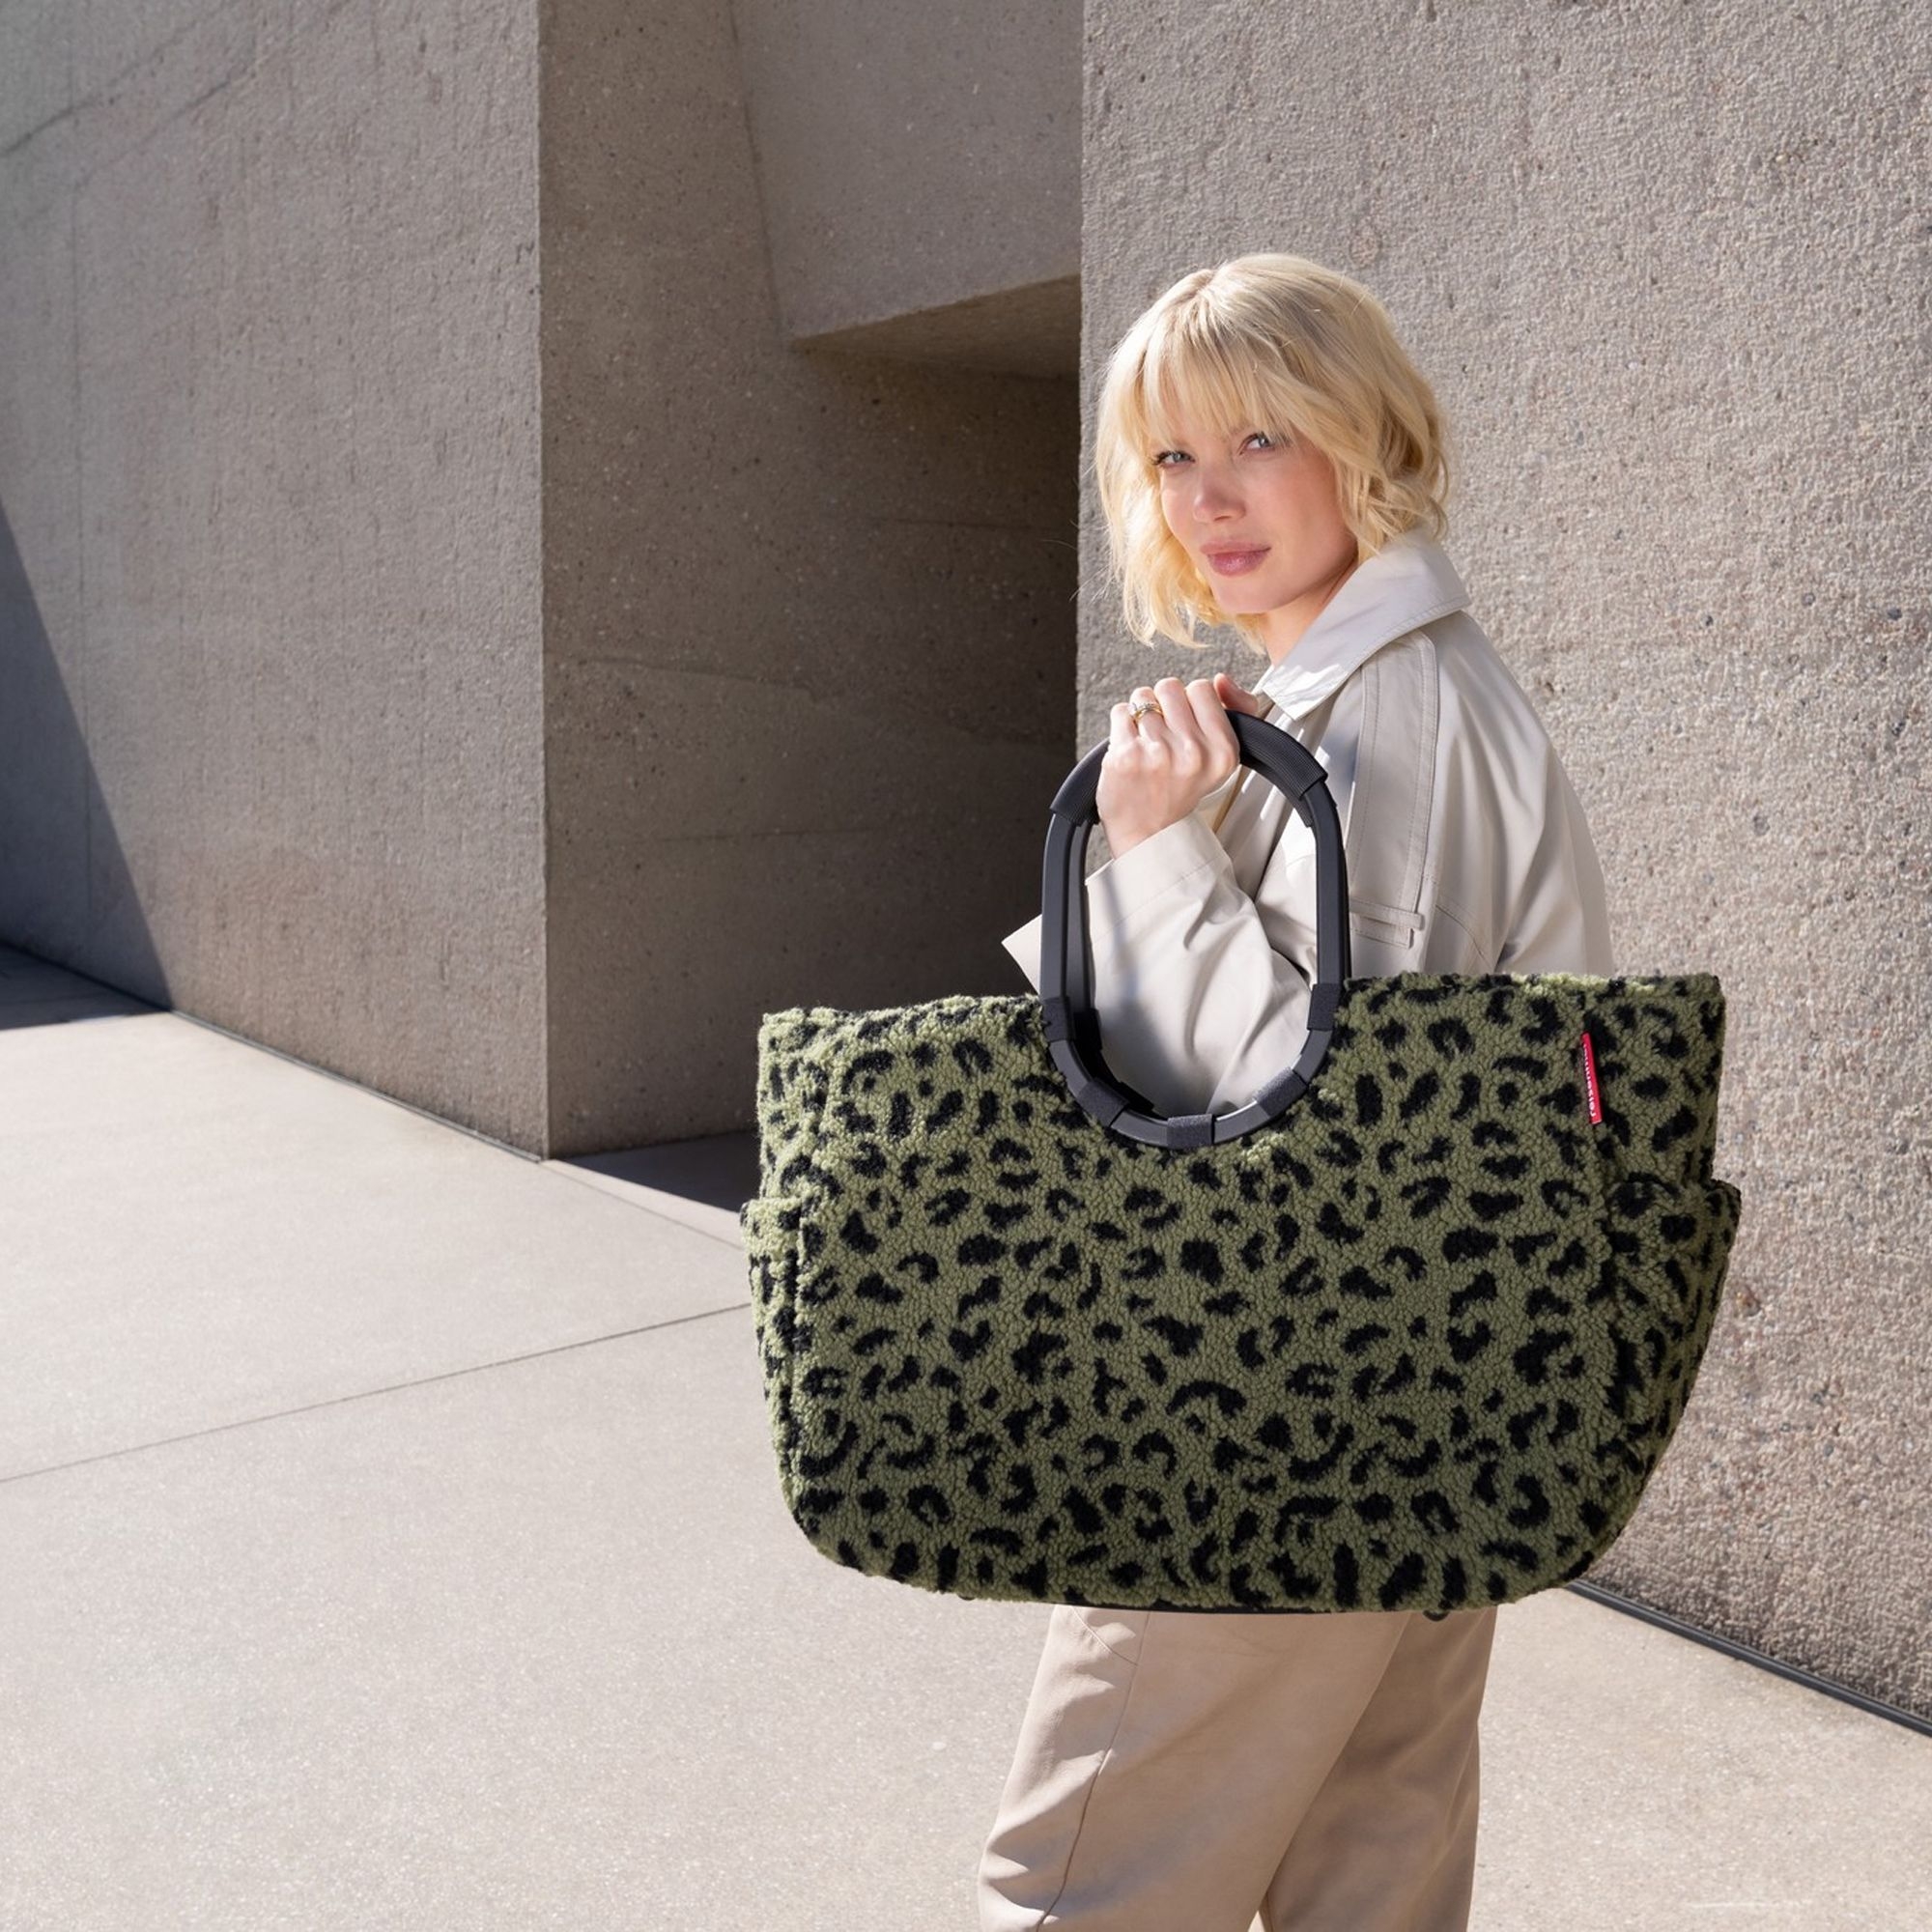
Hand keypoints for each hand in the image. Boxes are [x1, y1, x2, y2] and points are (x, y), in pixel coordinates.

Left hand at [1099, 672, 1272, 858]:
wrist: (1148, 833)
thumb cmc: (1180, 790)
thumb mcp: (1221, 755)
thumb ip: (1236, 709)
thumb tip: (1222, 679)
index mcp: (1223, 751)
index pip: (1203, 688)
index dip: (1189, 702)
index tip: (1186, 725)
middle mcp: (1193, 752)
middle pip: (1170, 687)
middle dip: (1163, 704)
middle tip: (1164, 734)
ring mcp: (1158, 753)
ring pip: (1142, 697)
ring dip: (1140, 716)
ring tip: (1147, 744)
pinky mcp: (1126, 756)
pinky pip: (1120, 712)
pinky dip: (1121, 726)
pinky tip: (1130, 749)